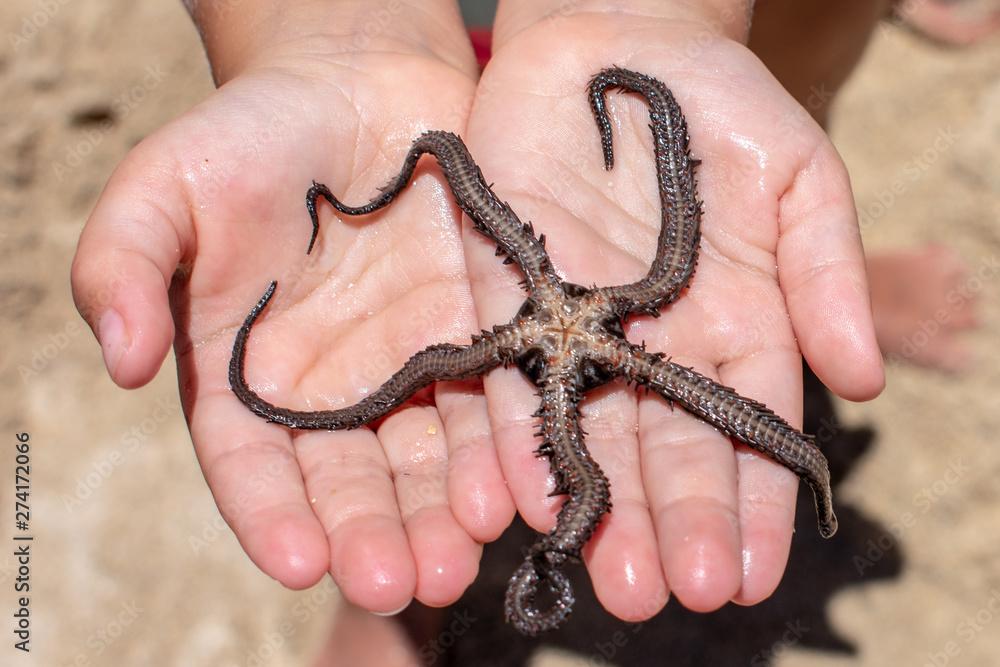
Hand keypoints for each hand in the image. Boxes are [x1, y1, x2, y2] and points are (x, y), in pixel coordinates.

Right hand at [71, 3, 514, 612]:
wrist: (355, 83)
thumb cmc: (251, 134)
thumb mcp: (166, 188)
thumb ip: (124, 267)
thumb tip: (117, 361)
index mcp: (247, 378)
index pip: (254, 466)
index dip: (273, 517)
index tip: (299, 564)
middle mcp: (334, 391)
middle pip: (353, 482)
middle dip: (375, 536)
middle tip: (400, 584)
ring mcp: (413, 369)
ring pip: (431, 460)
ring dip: (446, 514)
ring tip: (462, 556)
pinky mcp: (481, 334)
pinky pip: (495, 402)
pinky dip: (505, 449)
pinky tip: (515, 490)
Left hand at [461, 1, 883, 619]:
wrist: (614, 39)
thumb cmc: (719, 101)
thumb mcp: (800, 175)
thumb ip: (826, 274)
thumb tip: (864, 381)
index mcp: (732, 325)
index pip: (745, 432)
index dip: (750, 505)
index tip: (750, 574)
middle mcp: (650, 346)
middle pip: (663, 451)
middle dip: (673, 524)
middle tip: (671, 597)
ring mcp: (575, 329)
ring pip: (587, 436)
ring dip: (598, 511)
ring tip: (612, 582)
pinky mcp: (506, 301)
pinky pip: (506, 382)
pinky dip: (513, 442)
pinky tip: (522, 506)